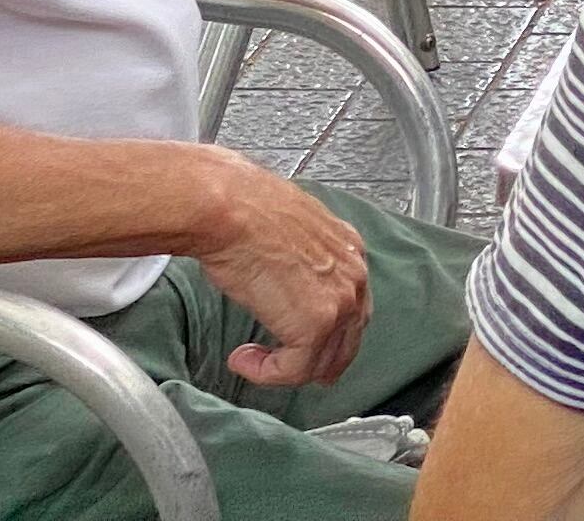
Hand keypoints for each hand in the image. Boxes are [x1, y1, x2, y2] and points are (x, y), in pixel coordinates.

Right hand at [194, 157, 372, 386]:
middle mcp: (354, 277)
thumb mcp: (291, 229)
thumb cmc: (245, 211)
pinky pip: (294, 370)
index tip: (303, 343)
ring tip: (253, 361)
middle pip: (347, 340)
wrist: (229, 210)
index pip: (353, 306)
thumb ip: (302, 258)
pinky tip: (244, 360)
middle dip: (317, 361)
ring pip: (321, 361)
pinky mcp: (314, 327)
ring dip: (285, 368)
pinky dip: (265, 373)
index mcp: (350, 249)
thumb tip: (285, 279)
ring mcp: (339, 304)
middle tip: (286, 369)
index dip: (328, 332)